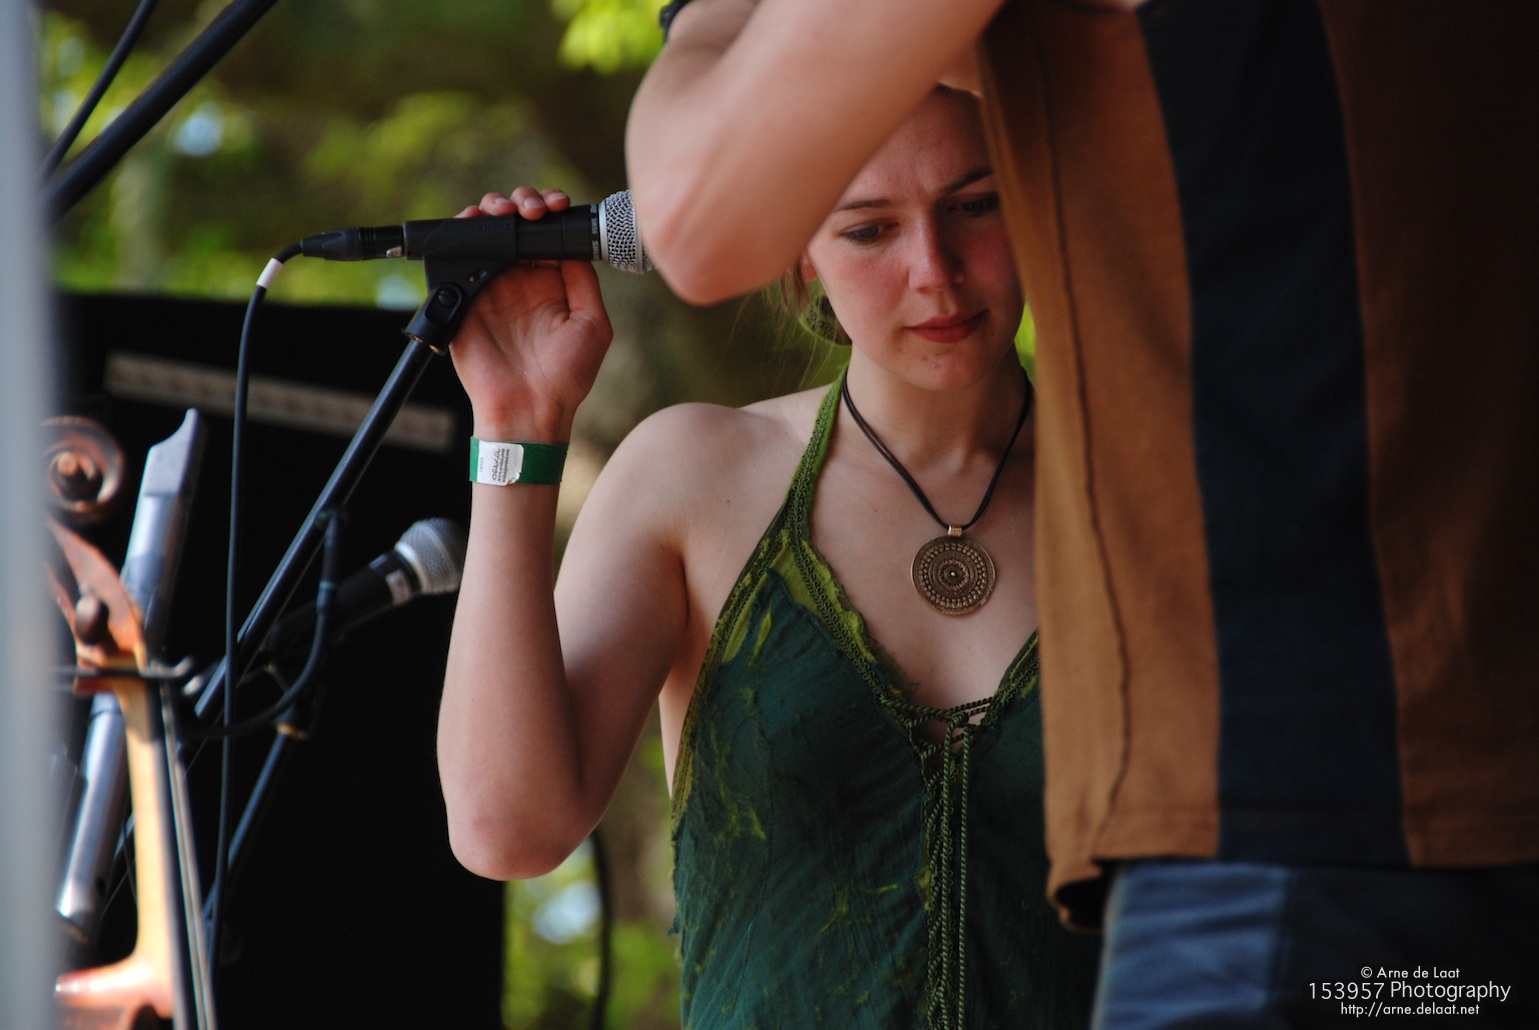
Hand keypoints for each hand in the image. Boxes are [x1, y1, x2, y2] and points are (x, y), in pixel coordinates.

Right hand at [448, 187, 614, 440]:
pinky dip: (462, 233)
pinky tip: (477, 225)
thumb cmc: (566, 376)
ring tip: (503, 212)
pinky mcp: (463, 297)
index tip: (555, 206)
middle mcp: (520, 279)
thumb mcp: (594, 325)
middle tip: (529, 210)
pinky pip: (456, 257)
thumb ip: (584, 281)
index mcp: (551, 282)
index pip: (547, 233)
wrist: (528, 408)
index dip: (550, 211)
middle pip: (515, 224)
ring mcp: (490, 286)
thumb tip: (576, 245)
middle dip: (521, 202)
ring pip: (485, 233)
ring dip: (492, 211)